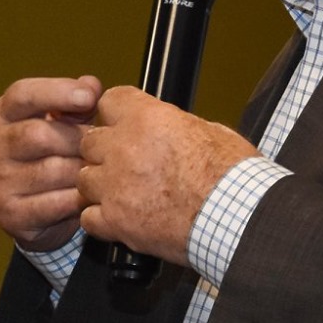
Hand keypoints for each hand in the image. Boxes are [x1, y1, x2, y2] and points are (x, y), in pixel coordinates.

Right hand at [0, 75, 103, 253]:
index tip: (89, 97)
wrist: (35, 212)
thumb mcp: (62, 124)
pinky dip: (78, 199)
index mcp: (1, 115)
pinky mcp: (9, 214)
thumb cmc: (52, 156)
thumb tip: (91, 85)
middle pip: (39, 134)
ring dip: (82, 171)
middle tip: (104, 146)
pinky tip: (90, 197)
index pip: (22, 94)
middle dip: (78, 139)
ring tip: (101, 171)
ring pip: (50, 171)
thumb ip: (76, 104)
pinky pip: (54, 204)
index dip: (56, 92)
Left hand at [77, 86, 257, 266]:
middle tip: (125, 162)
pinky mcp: (116, 221)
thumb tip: (169, 127)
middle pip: (90, 141)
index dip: (117, 113)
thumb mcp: (209, 131)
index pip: (110, 101)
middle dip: (104, 151)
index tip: (123, 122)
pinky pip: (88, 217)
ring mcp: (115, 187)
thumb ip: (174, 126)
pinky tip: (120, 218)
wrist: (238, 217)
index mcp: (147, 119)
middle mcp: (124, 149)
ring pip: (84, 179)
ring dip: (99, 185)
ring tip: (123, 193)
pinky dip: (101, 219)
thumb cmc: (233, 176)